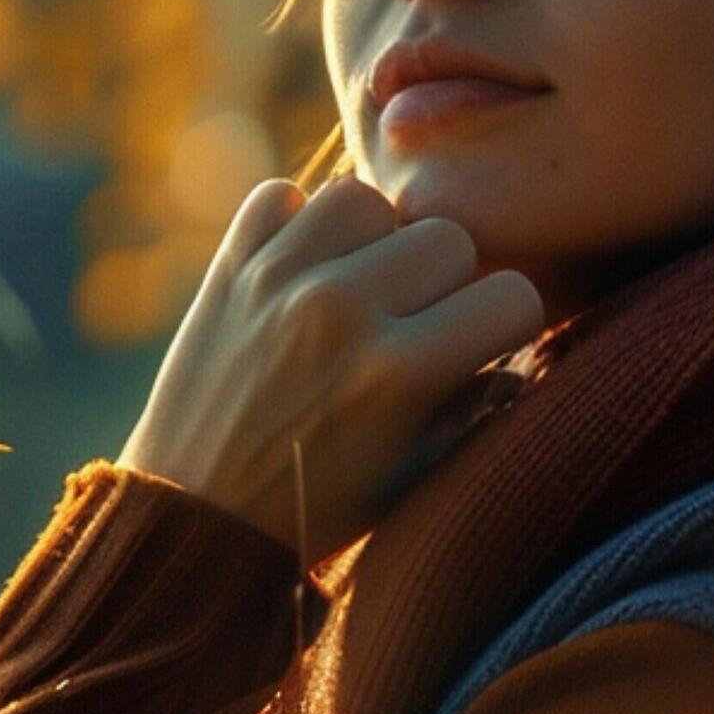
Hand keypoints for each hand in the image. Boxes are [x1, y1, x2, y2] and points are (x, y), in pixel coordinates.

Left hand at [114, 174, 545, 562]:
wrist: (195, 517)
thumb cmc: (320, 504)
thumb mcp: (416, 473)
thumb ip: (477, 405)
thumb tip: (518, 355)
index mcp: (400, 372)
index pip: (512, 296)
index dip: (508, 324)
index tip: (484, 345)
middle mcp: (341, 310)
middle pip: (449, 237)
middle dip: (447, 281)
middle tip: (417, 323)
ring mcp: (279, 279)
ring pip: (367, 199)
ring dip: (373, 240)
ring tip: (359, 288)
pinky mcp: (229, 265)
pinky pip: (280, 195)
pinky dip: (294, 224)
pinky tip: (301, 270)